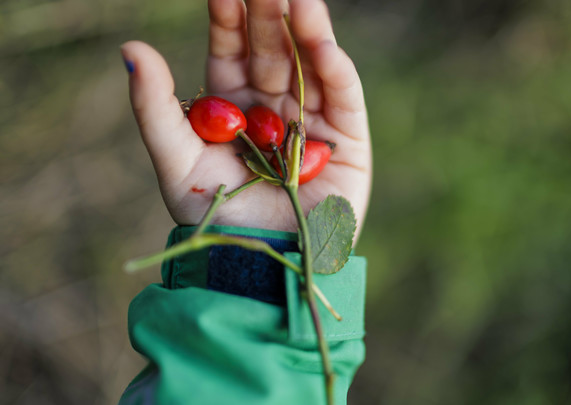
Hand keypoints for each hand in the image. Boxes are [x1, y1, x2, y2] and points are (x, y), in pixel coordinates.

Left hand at [121, 0, 370, 236]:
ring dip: (307, 29)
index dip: (228, 17)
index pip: (231, 49)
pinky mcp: (348, 140)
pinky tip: (323, 44)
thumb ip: (155, 107)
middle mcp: (275, 106)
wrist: (261, 265)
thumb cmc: (216, 217)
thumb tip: (131, 47)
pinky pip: (343, 97)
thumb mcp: (176, 162)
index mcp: (235, 106)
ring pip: (311, 64)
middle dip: (268, 13)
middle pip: (273, 49)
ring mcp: (313, 121)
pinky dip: (334, 70)